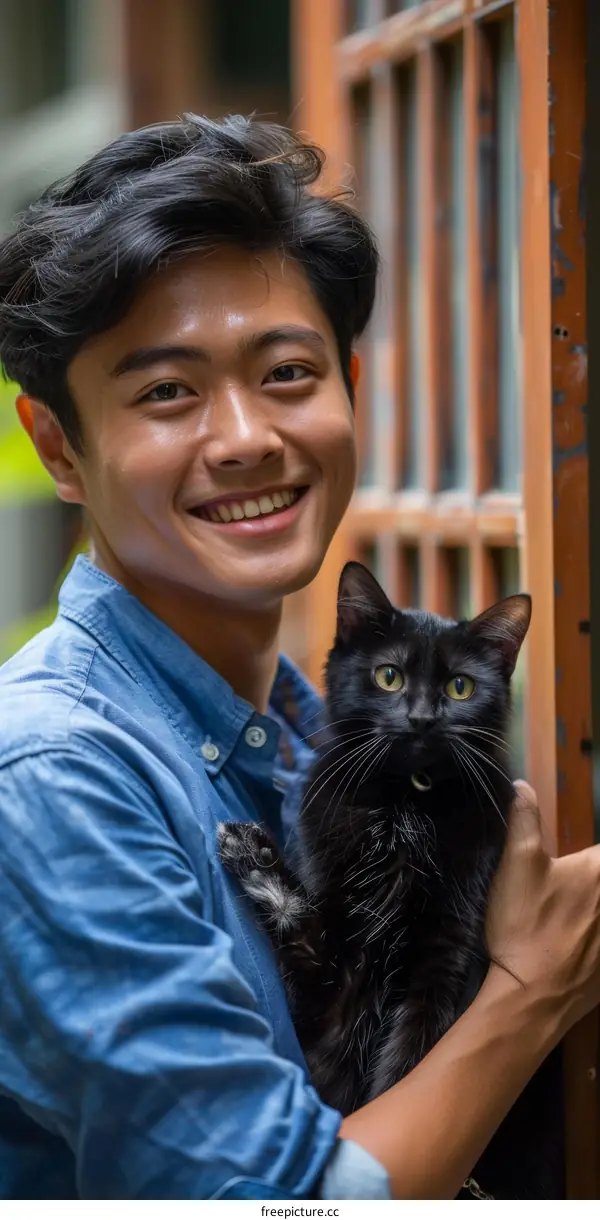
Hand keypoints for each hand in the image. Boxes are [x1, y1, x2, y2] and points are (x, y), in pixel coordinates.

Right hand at [485, 780, 599, 1034]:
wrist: (532, 996)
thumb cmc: (525, 924)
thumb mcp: (516, 864)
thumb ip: (524, 820)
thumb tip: (523, 785)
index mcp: (599, 870)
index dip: (589, 857)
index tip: (572, 868)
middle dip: (588, 881)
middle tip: (567, 894)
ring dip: (594, 912)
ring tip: (572, 916)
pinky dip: (596, 937)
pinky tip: (582, 940)